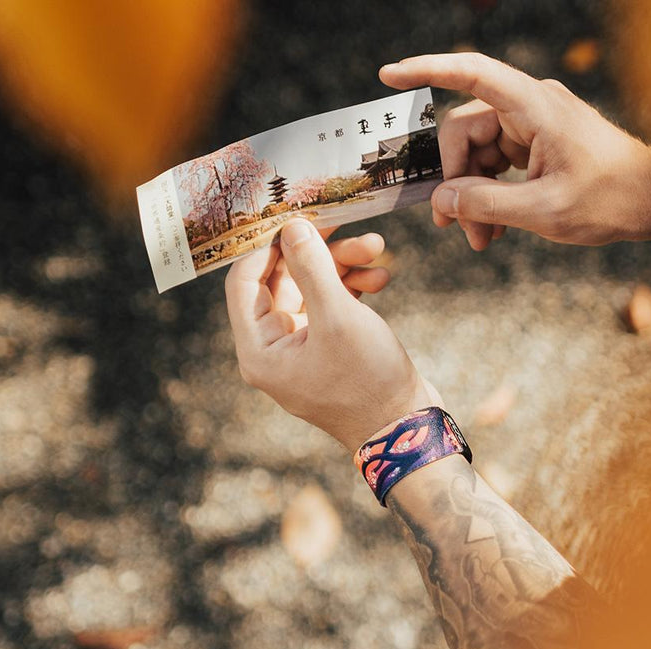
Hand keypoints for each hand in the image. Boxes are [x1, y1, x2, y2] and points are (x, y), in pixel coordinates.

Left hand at [225, 219, 439, 452]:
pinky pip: (330, 308)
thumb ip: (311, 268)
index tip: (296, 219)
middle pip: (283, 282)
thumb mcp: (338, 318)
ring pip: (312, 291)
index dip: (267, 246)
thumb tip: (292, 227)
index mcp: (259, 351)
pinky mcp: (329, 350)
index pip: (243, 283)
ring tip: (377, 250)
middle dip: (318, 254)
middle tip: (349, 230)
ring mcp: (302, 351)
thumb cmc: (368, 382)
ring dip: (342, 267)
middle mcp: (273, 351)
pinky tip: (380, 278)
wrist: (406, 429)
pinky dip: (351, 289)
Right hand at [380, 53, 650, 249]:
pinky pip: (496, 167)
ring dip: (473, 199)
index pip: (471, 74)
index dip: (426, 70)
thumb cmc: (610, 200)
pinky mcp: (536, 146)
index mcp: (534, 107)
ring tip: (482, 239)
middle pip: (465, 135)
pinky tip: (495, 228)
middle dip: (456, 184)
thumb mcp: (543, 210)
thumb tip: (442, 199)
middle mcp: (529, 108)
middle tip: (455, 228)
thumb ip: (486, 204)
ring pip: (478, 157)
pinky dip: (490, 197)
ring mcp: (532, 127)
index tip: (388, 76)